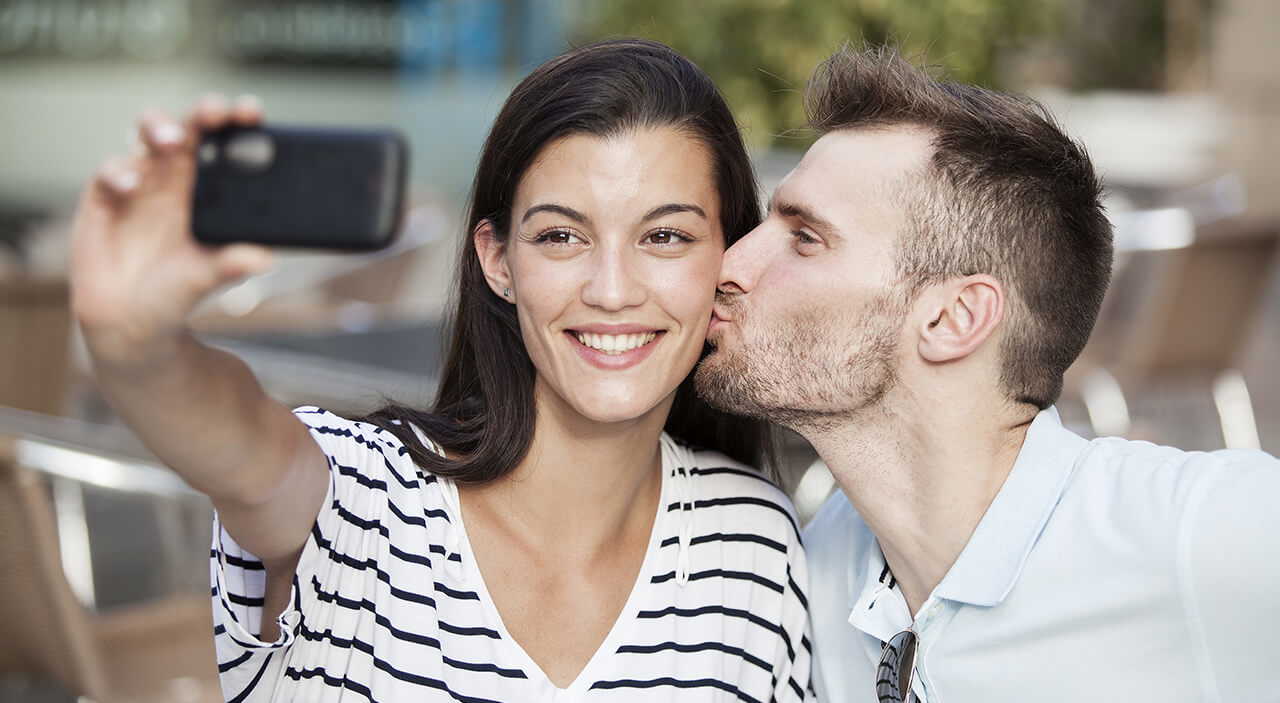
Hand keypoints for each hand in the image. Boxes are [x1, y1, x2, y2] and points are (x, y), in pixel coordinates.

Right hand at [71, 94, 273, 366]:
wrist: (132, 322)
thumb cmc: (178, 292)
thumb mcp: (209, 279)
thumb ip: (231, 265)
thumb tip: (264, 259)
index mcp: (212, 189)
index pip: (228, 144)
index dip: (239, 123)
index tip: (253, 112)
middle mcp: (178, 177)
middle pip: (190, 127)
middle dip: (203, 112)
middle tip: (215, 112)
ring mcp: (140, 182)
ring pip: (147, 135)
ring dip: (159, 127)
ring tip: (173, 140)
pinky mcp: (104, 196)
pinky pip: (109, 171)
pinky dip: (120, 172)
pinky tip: (132, 185)